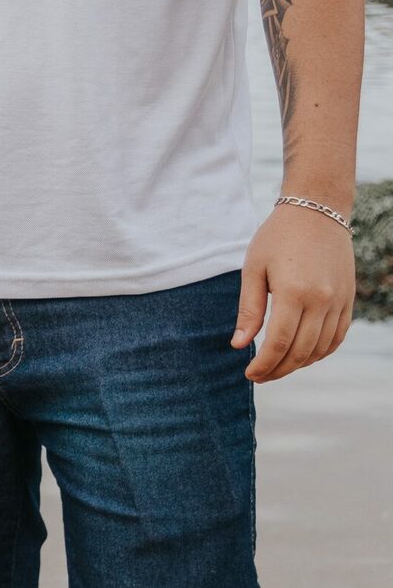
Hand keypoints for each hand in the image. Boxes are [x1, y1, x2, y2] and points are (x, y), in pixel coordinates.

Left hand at [233, 203, 355, 381]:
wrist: (316, 211)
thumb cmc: (277, 238)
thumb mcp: (253, 270)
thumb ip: (249, 310)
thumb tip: (238, 345)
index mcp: (294, 293)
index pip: (280, 343)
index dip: (264, 364)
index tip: (249, 374)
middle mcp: (322, 301)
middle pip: (302, 352)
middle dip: (279, 370)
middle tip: (259, 376)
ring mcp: (340, 301)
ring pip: (321, 348)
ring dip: (299, 364)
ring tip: (277, 367)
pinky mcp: (349, 299)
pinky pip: (338, 336)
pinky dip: (321, 352)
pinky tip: (302, 355)